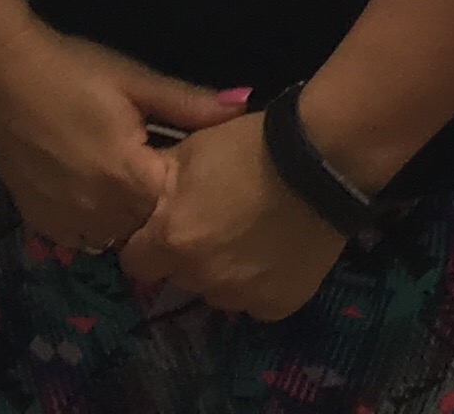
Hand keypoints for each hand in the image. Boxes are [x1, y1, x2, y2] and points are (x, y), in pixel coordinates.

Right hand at [0, 25, 234, 254]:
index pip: (179, 205)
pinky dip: (92, 220)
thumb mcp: (136, 82)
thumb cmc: (74, 68)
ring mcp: (65, 224)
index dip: (183, 183)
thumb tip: (245, 106)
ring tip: (117, 172)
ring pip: (115, 237)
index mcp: (130, 179)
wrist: (1, 69)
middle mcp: (99, 214)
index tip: (178, 156)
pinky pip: (82, 237)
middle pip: (148, 227)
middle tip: (145, 160)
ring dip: (124, 215)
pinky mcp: (40, 223)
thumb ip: (191, 106)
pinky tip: (88, 183)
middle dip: (154, 202)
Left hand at [121, 108, 348, 322]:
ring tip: (249, 235)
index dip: (147, 244)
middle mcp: (201, 277)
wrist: (319, 162)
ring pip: (216, 291)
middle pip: (178, 276)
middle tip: (214, 223)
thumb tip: (141, 202)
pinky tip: (274, 251)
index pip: (134, 263)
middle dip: (187, 254)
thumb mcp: (190, 151)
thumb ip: (159, 186)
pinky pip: (254, 301)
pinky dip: (259, 282)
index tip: (165, 227)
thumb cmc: (249, 147)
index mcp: (173, 239)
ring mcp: (241, 297)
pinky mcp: (276, 306)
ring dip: (223, 271)